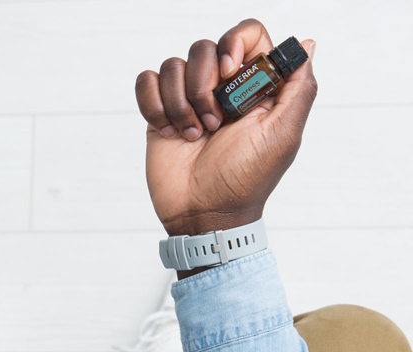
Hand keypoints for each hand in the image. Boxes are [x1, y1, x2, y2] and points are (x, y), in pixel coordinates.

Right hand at [135, 19, 316, 238]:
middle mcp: (220, 90)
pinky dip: (154, 105)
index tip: (229, 71)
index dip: (235, 42)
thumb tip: (305, 46)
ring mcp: (188, 101)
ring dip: (180, 103)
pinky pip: (147, 82)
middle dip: (204, 86)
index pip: (248, 35)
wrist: (202, 214)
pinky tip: (169, 132)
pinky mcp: (161, 114)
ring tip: (192, 136)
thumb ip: (299, 88)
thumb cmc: (244, 181)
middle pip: (205, 47)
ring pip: (173, 65)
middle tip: (213, 125)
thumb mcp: (282, 136)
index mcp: (253, 88)